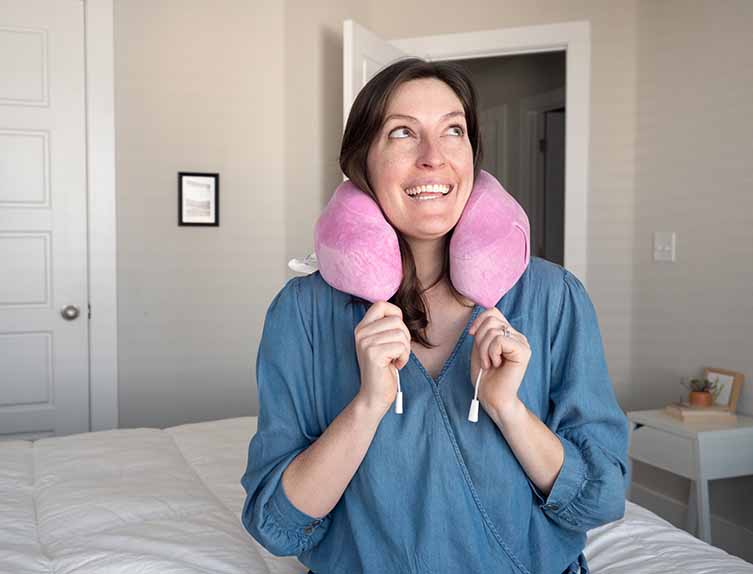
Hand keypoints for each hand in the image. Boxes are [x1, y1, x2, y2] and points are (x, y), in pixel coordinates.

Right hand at [354, 301, 410, 415]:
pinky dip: (404, 357)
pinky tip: (395, 365)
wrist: (374, 394)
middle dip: (404, 336)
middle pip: (396, 320)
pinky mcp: (373, 353)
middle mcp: (361, 332)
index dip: (395, 314)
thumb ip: (386, 327)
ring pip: (400, 333)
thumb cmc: (383, 368)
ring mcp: (365, 342)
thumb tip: (399, 315)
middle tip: (398, 351)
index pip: (381, 304)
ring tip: (396, 359)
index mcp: (362, 327)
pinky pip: (400, 346)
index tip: (396, 332)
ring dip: (405, 349)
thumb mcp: (382, 343)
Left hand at [468, 309, 531, 418]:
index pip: (493, 311)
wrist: (492, 397)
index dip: (479, 321)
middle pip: (491, 319)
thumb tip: (482, 315)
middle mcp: (518, 336)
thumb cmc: (485, 376)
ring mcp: (522, 343)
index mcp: (509, 333)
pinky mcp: (523, 351)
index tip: (472, 335)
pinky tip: (496, 364)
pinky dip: (491, 353)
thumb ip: (483, 330)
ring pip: (494, 330)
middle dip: (479, 338)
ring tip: (489, 363)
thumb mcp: (479, 347)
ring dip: (484, 349)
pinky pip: (500, 340)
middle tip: (484, 358)